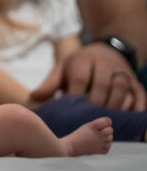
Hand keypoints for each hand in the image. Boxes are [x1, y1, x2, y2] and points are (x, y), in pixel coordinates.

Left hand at [31, 45, 145, 110]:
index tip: (70, 111)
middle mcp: (103, 63)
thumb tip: (33, 100)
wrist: (103, 50)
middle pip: (101, 83)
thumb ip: (49, 85)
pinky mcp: (135, 80)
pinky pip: (139, 92)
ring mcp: (121, 71)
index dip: (75, 95)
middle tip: (88, 119)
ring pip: (121, 87)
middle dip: (95, 102)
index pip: (79, 78)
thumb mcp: (62, 70)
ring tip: (106, 119)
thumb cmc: (78, 66)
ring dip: (115, 104)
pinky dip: (137, 105)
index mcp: (82, 60)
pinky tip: (130, 117)